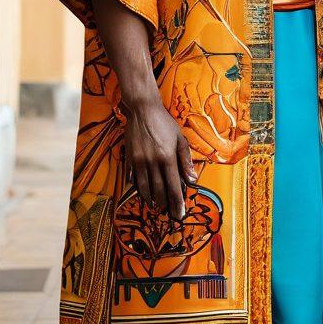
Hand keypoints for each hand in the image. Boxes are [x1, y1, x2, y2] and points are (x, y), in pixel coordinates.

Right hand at [124, 97, 196, 220]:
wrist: (143, 110)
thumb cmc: (164, 123)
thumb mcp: (180, 138)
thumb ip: (185, 160)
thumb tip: (193, 179)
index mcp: (167, 157)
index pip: (174, 185)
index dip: (177, 201)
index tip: (180, 213)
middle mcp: (152, 161)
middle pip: (158, 190)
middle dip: (164, 204)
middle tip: (168, 212)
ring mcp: (138, 161)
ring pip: (144, 187)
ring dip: (150, 199)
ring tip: (155, 206)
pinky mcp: (129, 159)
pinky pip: (132, 178)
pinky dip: (137, 188)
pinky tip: (141, 192)